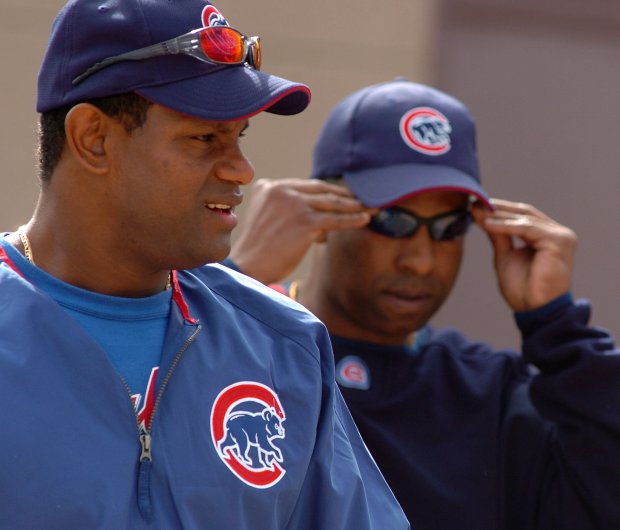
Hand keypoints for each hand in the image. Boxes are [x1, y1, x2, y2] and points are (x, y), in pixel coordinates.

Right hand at [230, 178, 373, 283]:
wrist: (248, 266)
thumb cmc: (259, 250)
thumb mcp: (267, 218)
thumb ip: (288, 210)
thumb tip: (324, 224)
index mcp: (270, 186)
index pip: (307, 185)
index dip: (329, 190)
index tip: (344, 194)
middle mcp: (281, 190)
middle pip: (322, 190)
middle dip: (345, 195)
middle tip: (363, 198)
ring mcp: (294, 204)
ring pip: (332, 203)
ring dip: (354, 206)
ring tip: (370, 207)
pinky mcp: (305, 221)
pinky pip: (336, 219)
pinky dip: (353, 219)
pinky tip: (365, 219)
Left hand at [472, 198, 576, 311]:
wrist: (534, 310)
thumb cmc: (522, 289)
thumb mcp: (505, 256)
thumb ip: (499, 236)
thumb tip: (483, 215)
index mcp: (547, 236)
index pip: (522, 216)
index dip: (500, 209)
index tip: (475, 205)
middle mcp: (558, 233)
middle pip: (525, 213)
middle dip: (498, 208)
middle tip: (474, 203)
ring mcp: (561, 236)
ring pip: (524, 219)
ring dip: (498, 215)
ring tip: (476, 213)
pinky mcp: (559, 242)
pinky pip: (527, 229)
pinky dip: (506, 226)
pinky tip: (487, 225)